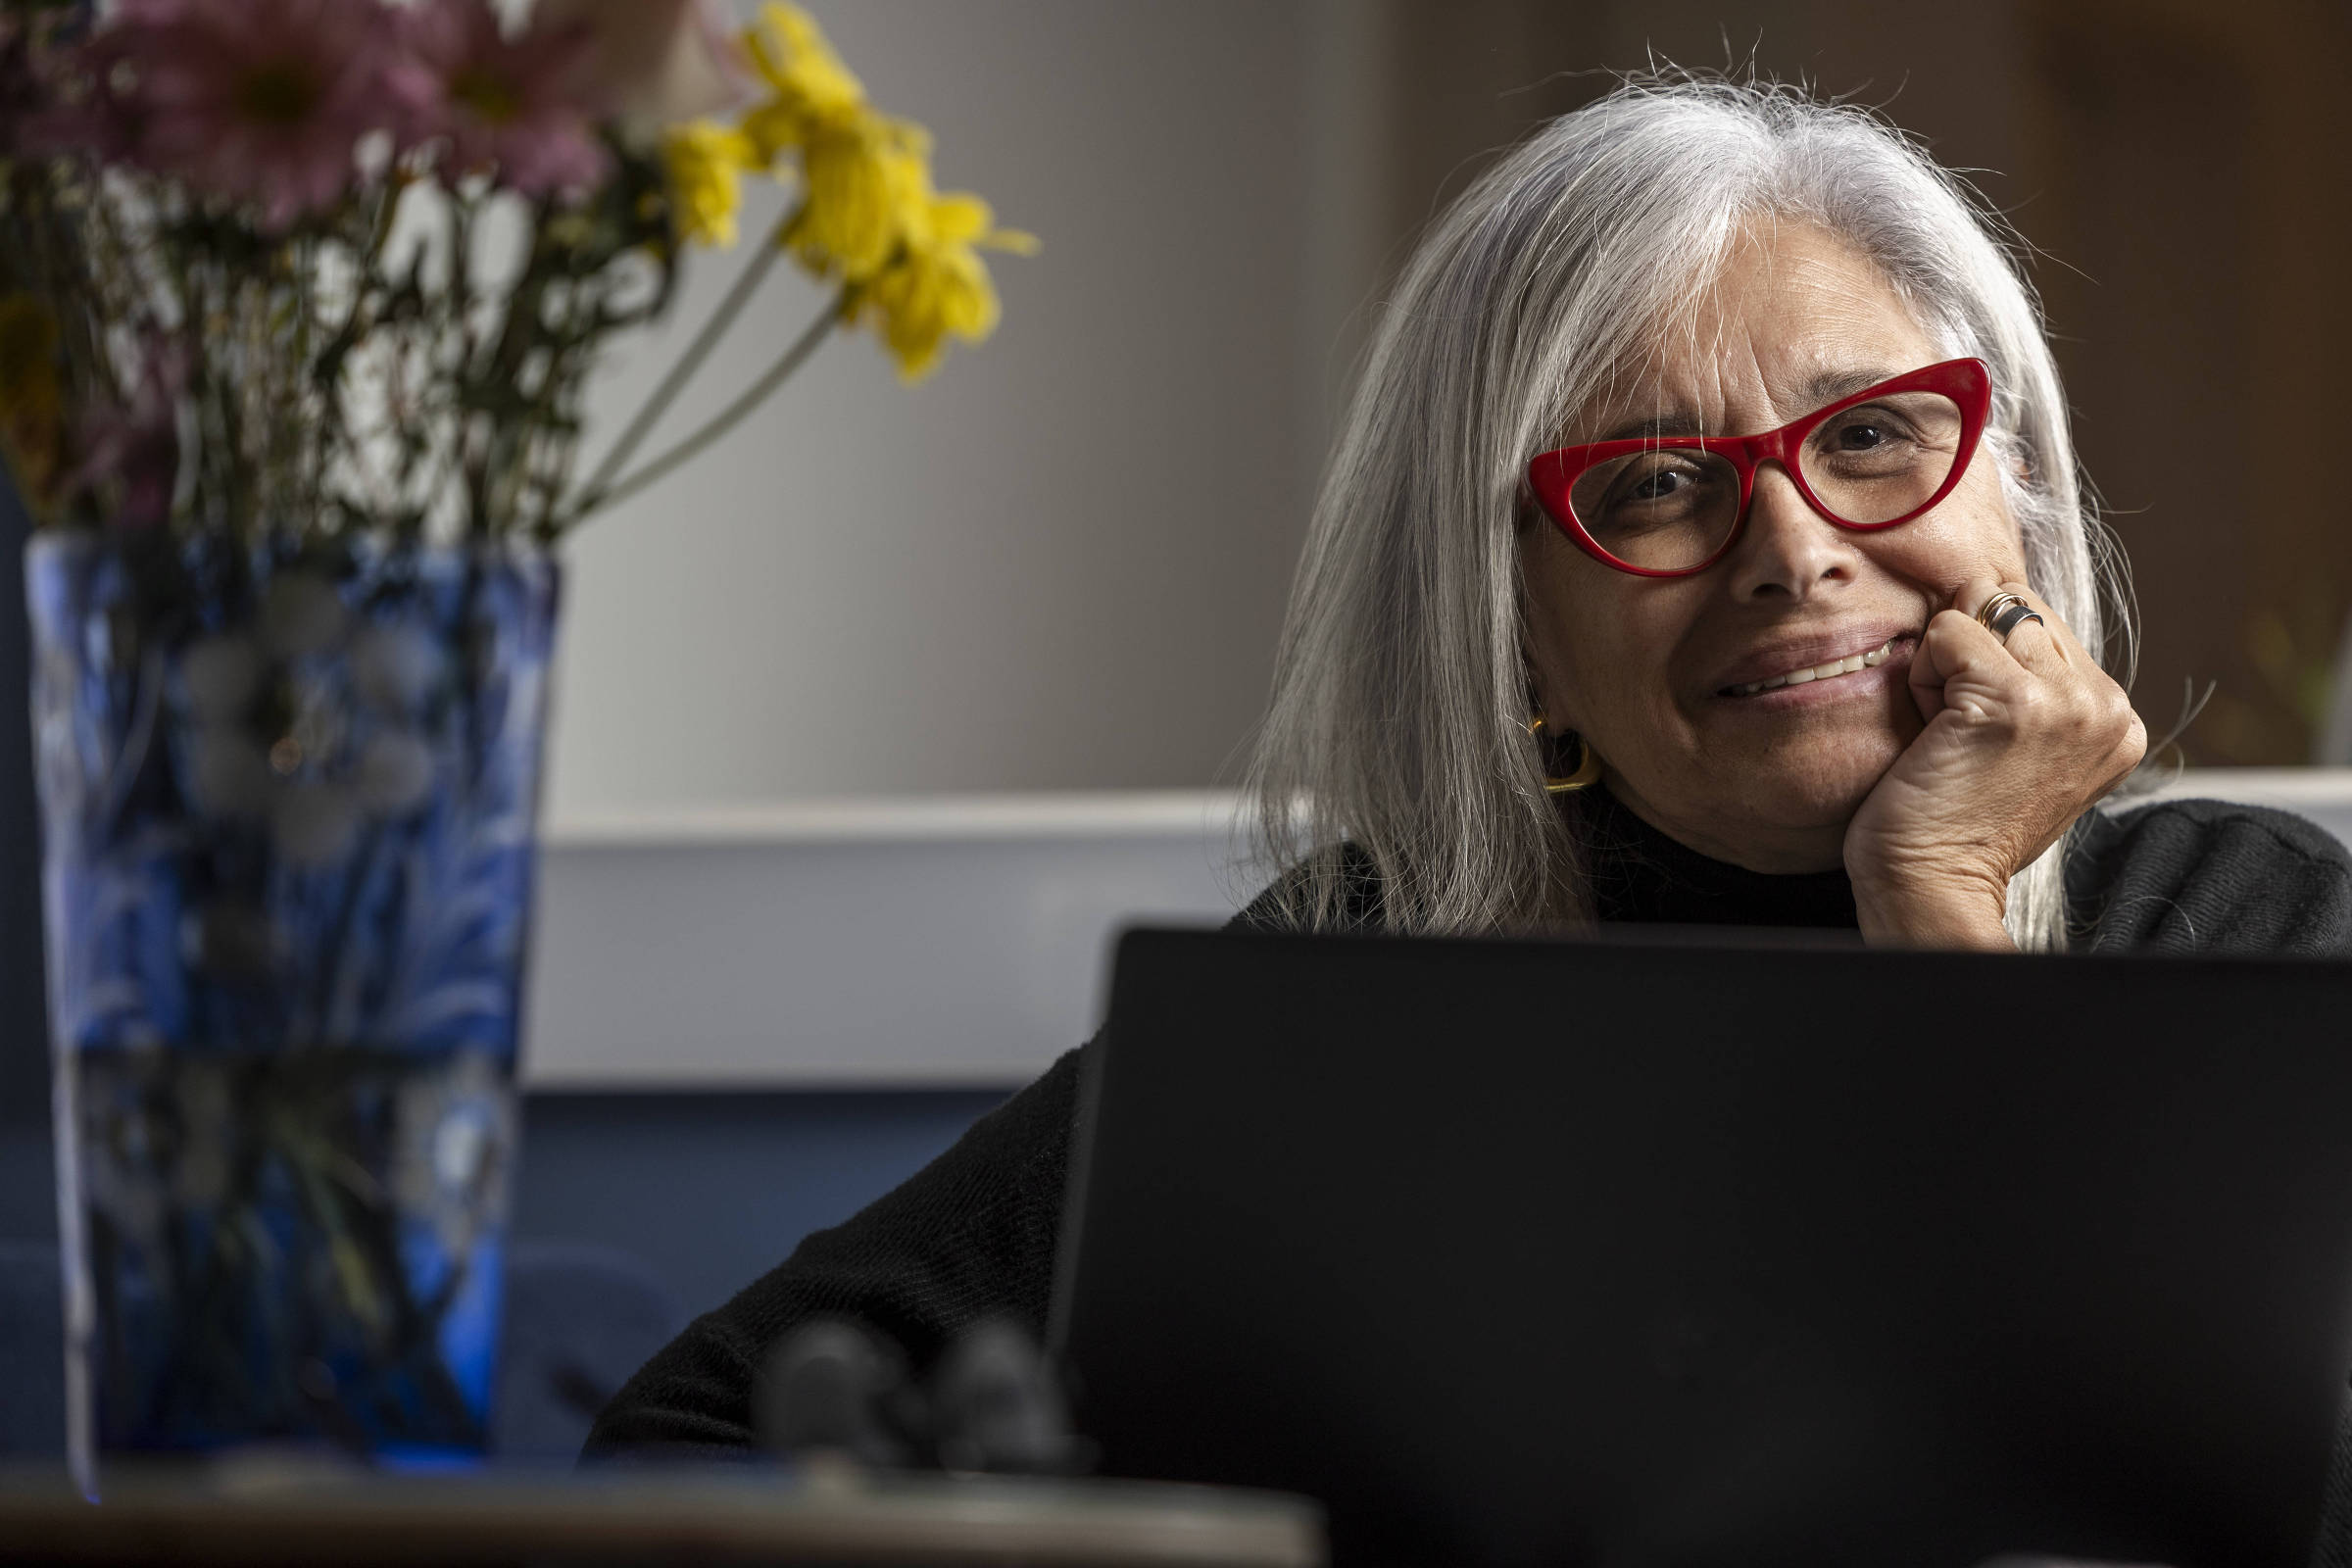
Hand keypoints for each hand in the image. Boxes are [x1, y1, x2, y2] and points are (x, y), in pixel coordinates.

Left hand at [1844, 579, 2144, 948]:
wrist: (1934, 885)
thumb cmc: (1958, 820)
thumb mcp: (2025, 746)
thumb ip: (2037, 684)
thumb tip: (1996, 607)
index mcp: (2116, 714)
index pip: (2041, 617)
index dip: (1989, 659)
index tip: (1983, 733)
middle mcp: (2107, 703)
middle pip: (2014, 600)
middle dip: (1969, 650)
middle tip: (1959, 729)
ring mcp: (2067, 700)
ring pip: (1982, 605)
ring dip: (1945, 663)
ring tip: (1950, 730)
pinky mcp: (2014, 700)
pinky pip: (1947, 631)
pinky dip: (1922, 675)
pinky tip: (1935, 732)